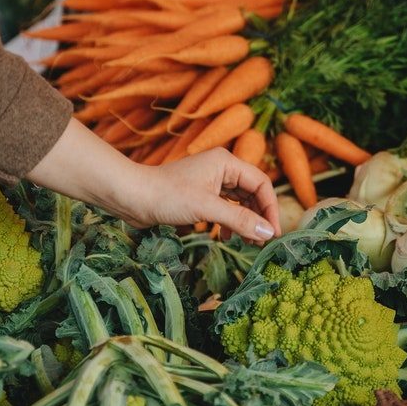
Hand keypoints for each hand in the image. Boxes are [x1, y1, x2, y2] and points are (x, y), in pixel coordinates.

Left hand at [125, 149, 280, 243]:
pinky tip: (225, 238)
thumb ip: (240, 220)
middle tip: (262, 242)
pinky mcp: (200, 195)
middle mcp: (221, 168)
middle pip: (252, 193)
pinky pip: (224, 208)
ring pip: (239, 202)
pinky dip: (229, 222)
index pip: (261, 183)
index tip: (273, 232)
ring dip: (245, 222)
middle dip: (258, 217)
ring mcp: (210, 181)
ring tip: (248, 242)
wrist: (133, 197)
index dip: (270, 208)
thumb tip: (268, 233)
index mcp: (226, 162)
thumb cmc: (168, 196)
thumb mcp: (207, 208)